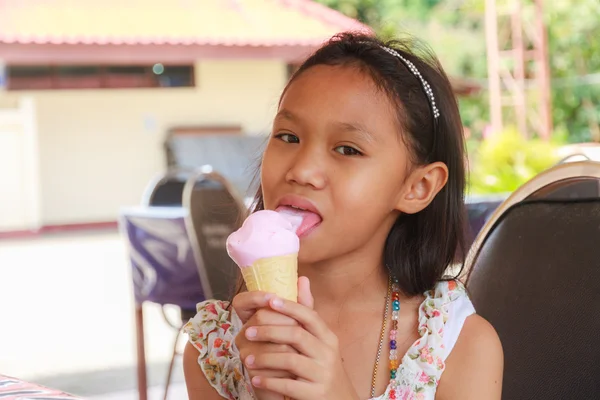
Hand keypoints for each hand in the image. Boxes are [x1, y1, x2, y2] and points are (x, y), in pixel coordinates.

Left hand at [242, 278, 359, 399]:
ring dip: (265, 358)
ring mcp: (323, 375)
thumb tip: (302, 278)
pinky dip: (269, 382)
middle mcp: (328, 353)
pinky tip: (255, 379)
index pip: (309, 316)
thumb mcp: (320, 341)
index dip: (289, 307)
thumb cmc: (323, 367)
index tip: (268, 301)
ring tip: (247, 359)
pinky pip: (288, 386)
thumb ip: (308, 313)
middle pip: (297, 335)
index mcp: (328, 337)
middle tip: (248, 332)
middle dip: (270, 331)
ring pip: (290, 361)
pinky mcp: (315, 395)